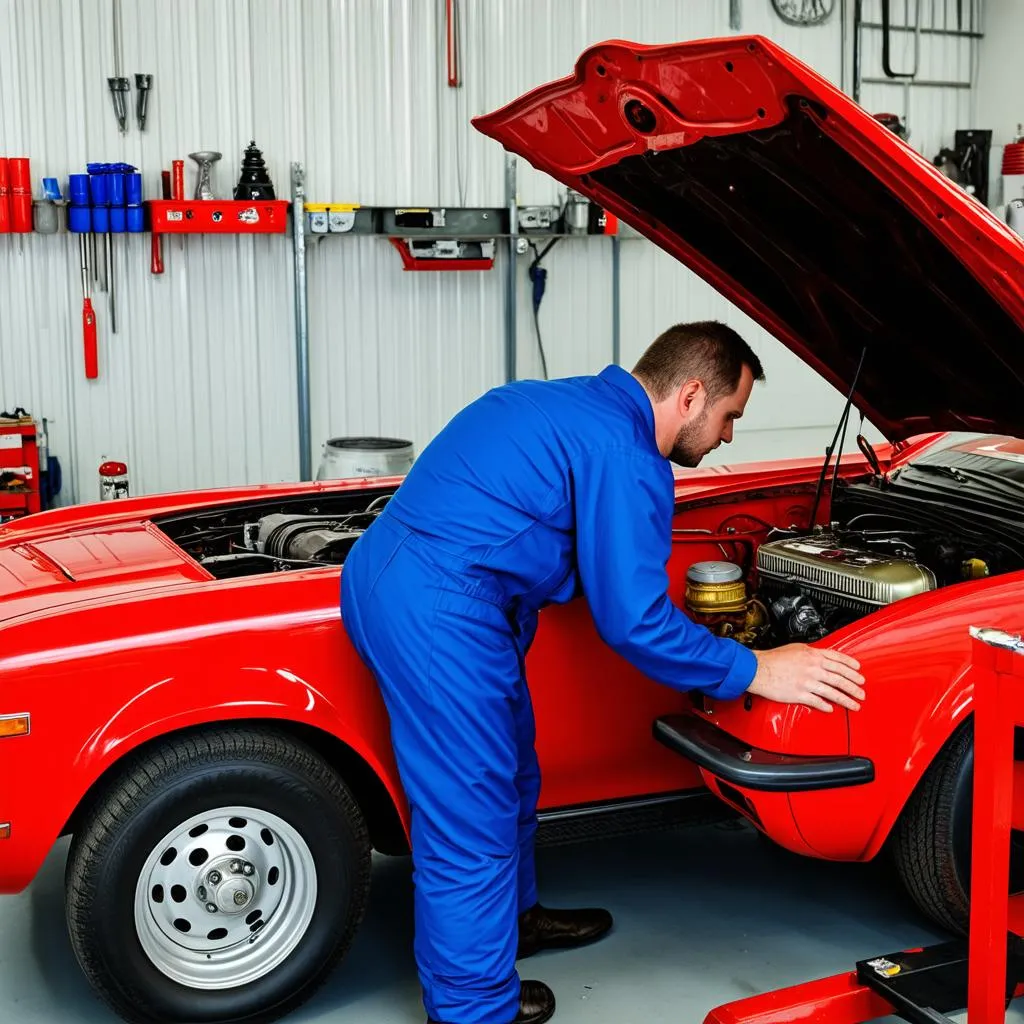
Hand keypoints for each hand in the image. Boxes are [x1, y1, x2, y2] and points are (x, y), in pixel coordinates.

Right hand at [747, 644, 864, 711]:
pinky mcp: (799, 694)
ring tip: (855, 704)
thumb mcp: (795, 648)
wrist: (757, 669)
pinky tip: (832, 709)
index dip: (851, 666)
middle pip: (840, 677)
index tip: (859, 672)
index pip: (838, 660)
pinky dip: (826, 706)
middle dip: (854, 686)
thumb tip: (821, 655)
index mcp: (812, 655)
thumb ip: (811, 652)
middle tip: (861, 692)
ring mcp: (807, 681)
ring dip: (846, 699)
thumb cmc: (773, 659)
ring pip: (833, 692)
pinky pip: (817, 701)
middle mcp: (813, 668)